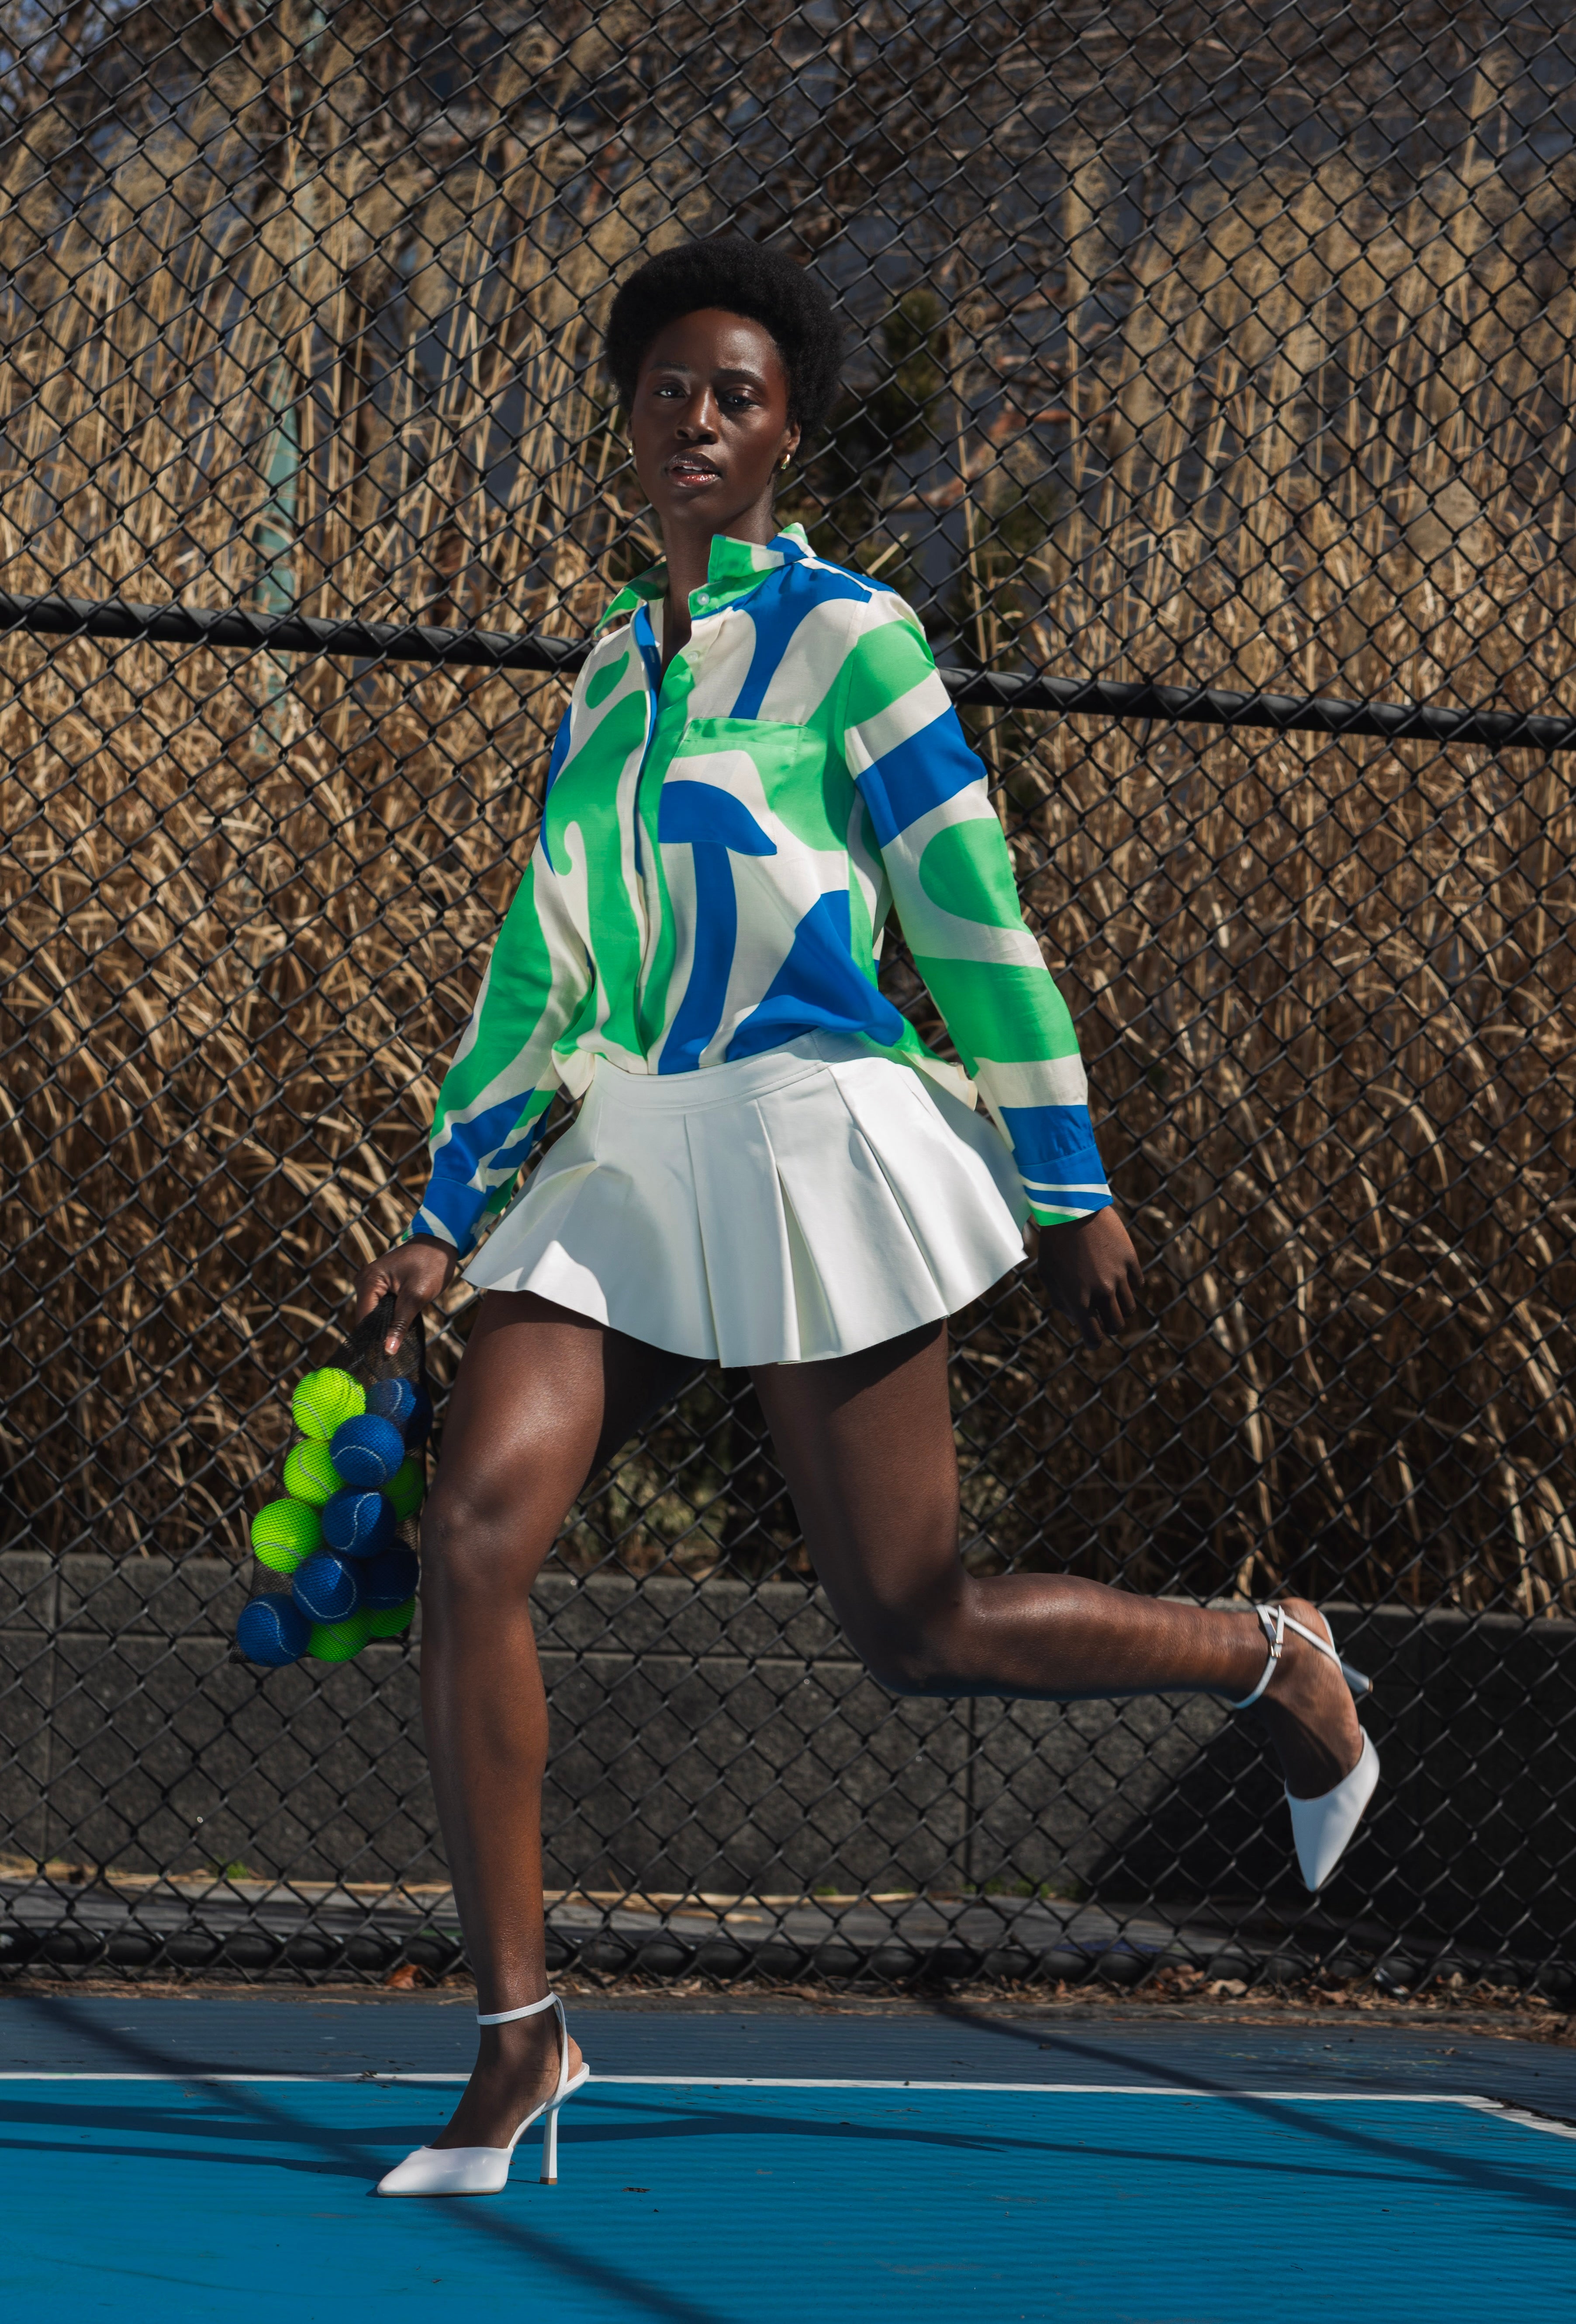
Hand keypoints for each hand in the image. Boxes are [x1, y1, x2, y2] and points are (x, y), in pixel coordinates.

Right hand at [354, 1236, 457, 1355]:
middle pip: (366, 1317)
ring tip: (396, 1343)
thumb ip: (400, 1323)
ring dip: (384, 1326)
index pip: (364, 1319)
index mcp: (369, 1280)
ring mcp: (369, 1281)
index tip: (384, 1358)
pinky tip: (398, 1328)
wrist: (439, 1243)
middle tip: (393, 1353)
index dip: (374, 1339)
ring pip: (372, 1314)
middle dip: (379, 1334)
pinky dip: (388, 1317)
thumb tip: (387, 1350)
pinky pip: (378, 1306)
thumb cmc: (431, 1265)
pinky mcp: (378, 1284)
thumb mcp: (416, 1296)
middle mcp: (363, 1280)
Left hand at [1035, 1205, 1143, 1349]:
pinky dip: (1129, 1286)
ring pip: (1129, 1308)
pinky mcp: (1130, 1259)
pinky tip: (1118, 1277)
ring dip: (1119, 1307)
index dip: (1093, 1342)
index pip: (1094, 1338)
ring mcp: (1119, 1275)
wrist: (1071, 1208)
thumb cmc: (1053, 1243)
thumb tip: (1078, 1321)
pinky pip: (1137, 1284)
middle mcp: (1102, 1291)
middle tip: (1103, 1317)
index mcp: (1079, 1299)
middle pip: (1116, 1326)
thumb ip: (1062, 1302)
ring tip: (1110, 1296)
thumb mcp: (1048, 1275)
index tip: (1093, 1338)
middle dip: (1109, 1326)